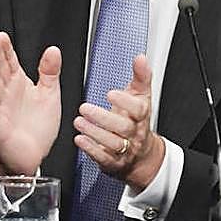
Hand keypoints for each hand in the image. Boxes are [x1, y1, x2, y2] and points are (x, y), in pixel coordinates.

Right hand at [0, 32, 60, 176]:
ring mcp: (0, 107)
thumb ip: (49, 72)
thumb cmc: (38, 127)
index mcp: (18, 84)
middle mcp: (7, 93)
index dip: (6, 49)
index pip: (10, 62)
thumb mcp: (50, 95)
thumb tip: (53, 49)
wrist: (33, 156)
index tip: (2, 36)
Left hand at [73, 54, 164, 192]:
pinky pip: (104, 158)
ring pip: (113, 143)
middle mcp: (134, 133)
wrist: (142, 156)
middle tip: (84, 108)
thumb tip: (141, 57)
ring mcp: (125, 149)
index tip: (110, 94)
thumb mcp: (141, 97)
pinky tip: (79, 139)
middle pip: (123, 127)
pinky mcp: (114, 162)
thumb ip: (140, 77)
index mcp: (141, 115)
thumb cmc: (137, 121)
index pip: (138, 109)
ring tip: (78, 122)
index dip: (125, 102)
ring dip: (94, 133)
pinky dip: (91, 149)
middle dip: (103, 118)